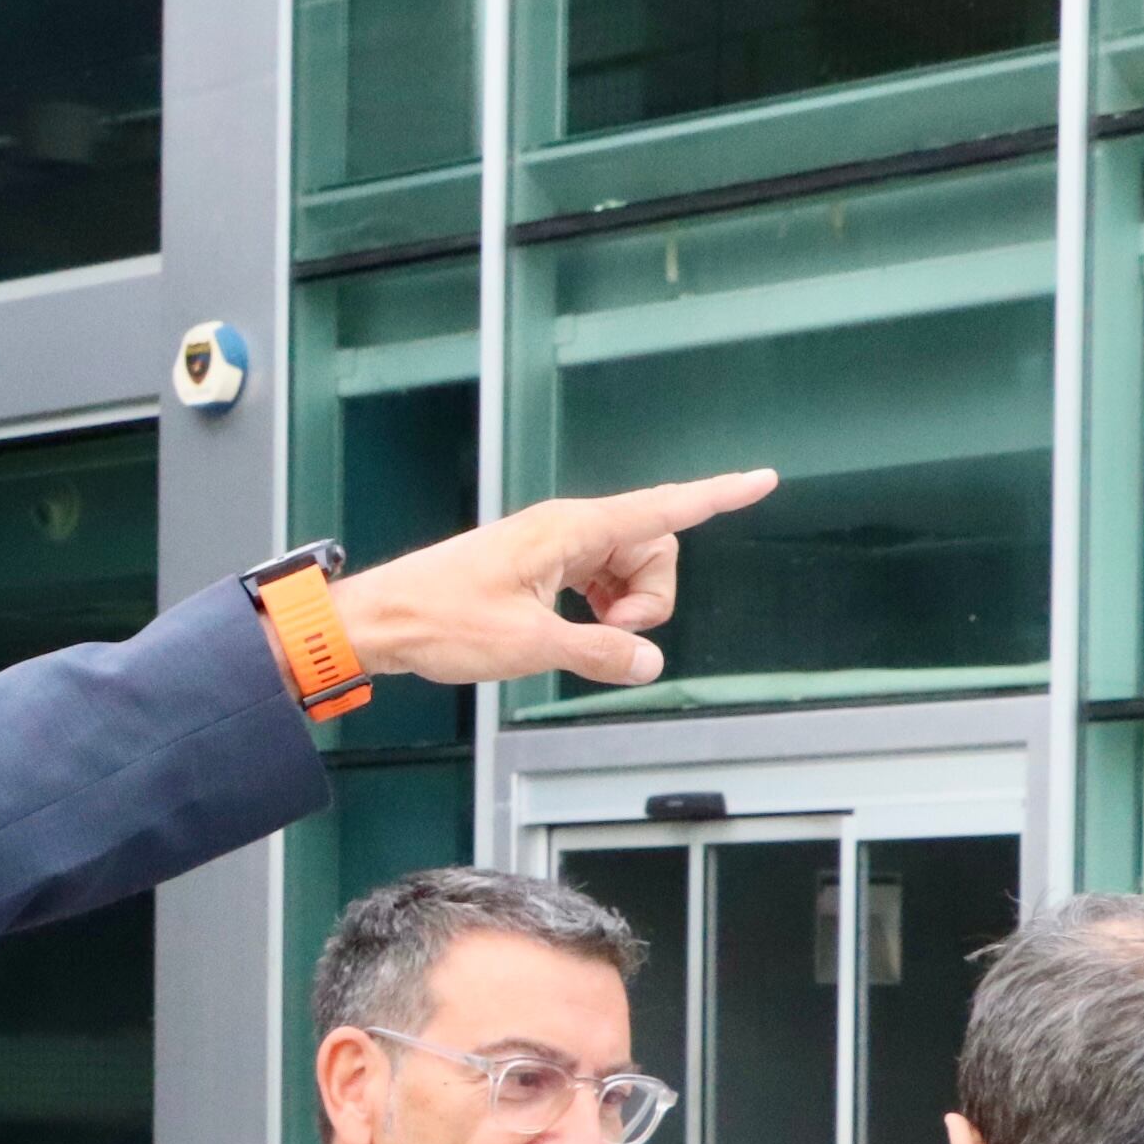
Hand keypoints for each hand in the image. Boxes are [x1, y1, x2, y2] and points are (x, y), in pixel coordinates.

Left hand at [328, 470, 776, 688]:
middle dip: (650, 597)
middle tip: (609, 632)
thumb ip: (597, 654)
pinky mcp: (540, 567)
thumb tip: (648, 663)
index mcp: (571, 529)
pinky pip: (598, 582)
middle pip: (653, 550)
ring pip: (627, 571)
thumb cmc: (441, 621)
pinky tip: (572, 631)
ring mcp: (553, 546)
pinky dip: (600, 610)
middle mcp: (567, 528)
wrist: (382, 621)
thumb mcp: (528, 646)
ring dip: (623, 608)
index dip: (718, 496)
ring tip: (578, 634)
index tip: (761, 480)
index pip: (663, 509)